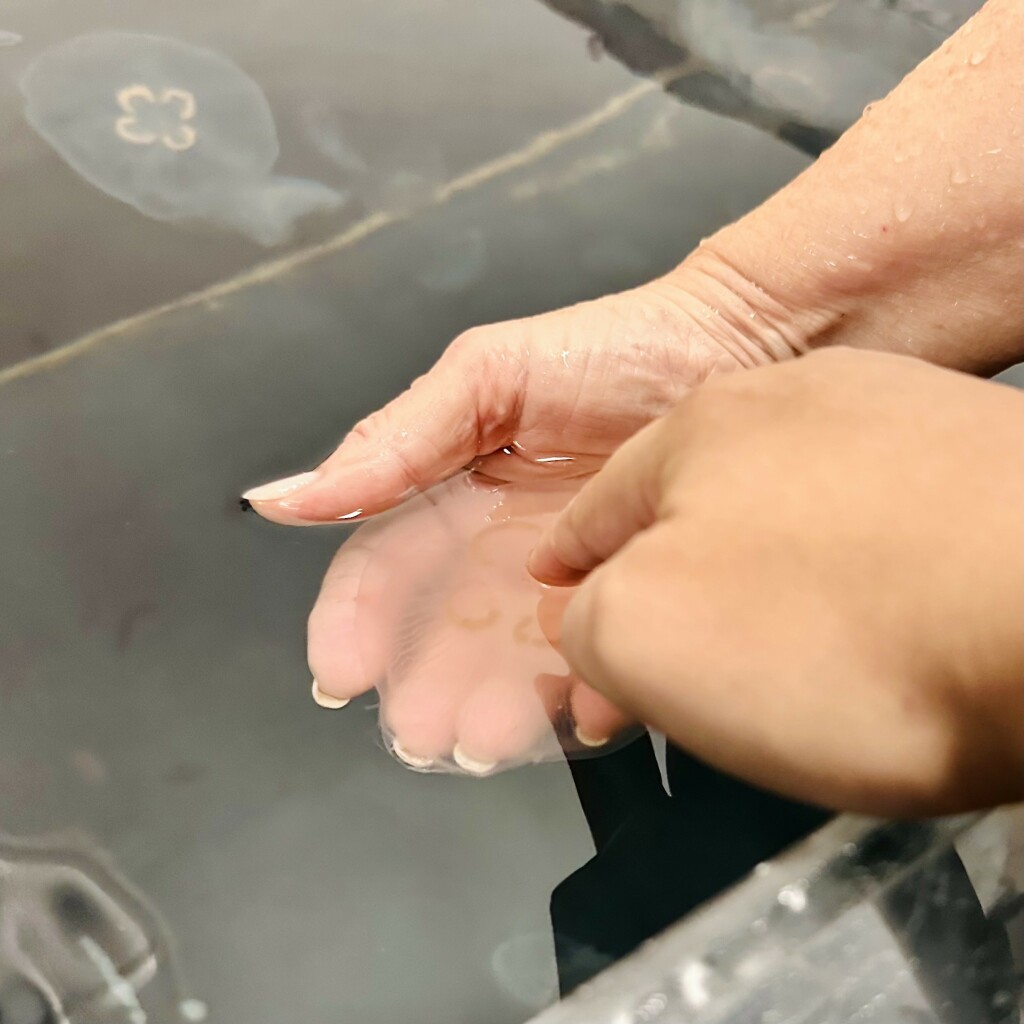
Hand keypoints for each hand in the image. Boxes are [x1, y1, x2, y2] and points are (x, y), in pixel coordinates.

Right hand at [245, 256, 811, 744]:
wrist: (744, 344)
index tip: (343, 672)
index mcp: (456, 496)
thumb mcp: (490, 377)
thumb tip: (286, 497)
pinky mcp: (633, 600)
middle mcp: (504, 549)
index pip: (386, 569)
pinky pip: (605, 662)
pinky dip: (590, 693)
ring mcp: (569, 582)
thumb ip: (395, 439)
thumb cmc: (616, 348)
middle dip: (427, 689)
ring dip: (496, 709)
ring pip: (514, 664)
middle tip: (424, 733)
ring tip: (490, 741)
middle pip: (445, 635)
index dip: (357, 622)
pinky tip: (584, 713)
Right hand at [530, 348, 1023, 815]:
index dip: (570, 579)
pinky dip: (855, 575)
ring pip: (786, 515)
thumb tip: (595, 625)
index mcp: (695, 431)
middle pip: (691, 511)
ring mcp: (895, 422)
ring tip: (781, 662)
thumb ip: (588, 627)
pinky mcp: (978, 460)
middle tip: (677, 674)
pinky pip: (877, 526)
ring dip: (763, 580)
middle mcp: (792, 403)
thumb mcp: (647, 641)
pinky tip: (873, 625)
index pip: (595, 516)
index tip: (565, 619)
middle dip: (668, 586)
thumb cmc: (853, 633)